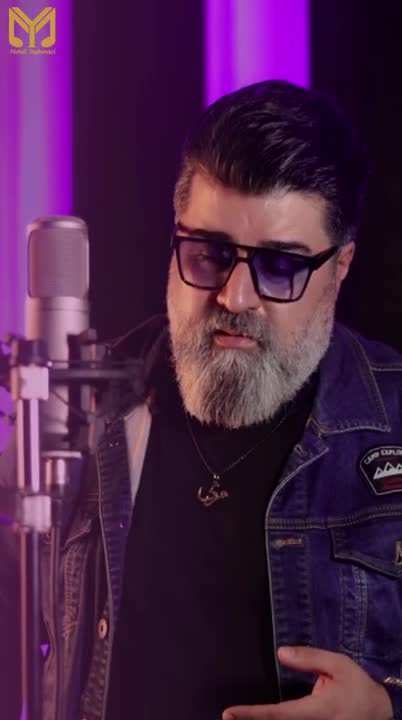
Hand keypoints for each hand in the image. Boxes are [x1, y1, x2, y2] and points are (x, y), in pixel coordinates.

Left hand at [222, 646, 393, 719]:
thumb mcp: (339, 664)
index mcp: (316, 711)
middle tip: (227, 718)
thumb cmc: (358, 687)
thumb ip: (309, 658)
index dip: (252, 714)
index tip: (229, 713)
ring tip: (237, 719)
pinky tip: (258, 719)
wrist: (380, 713)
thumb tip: (280, 653)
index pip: (277, 714)